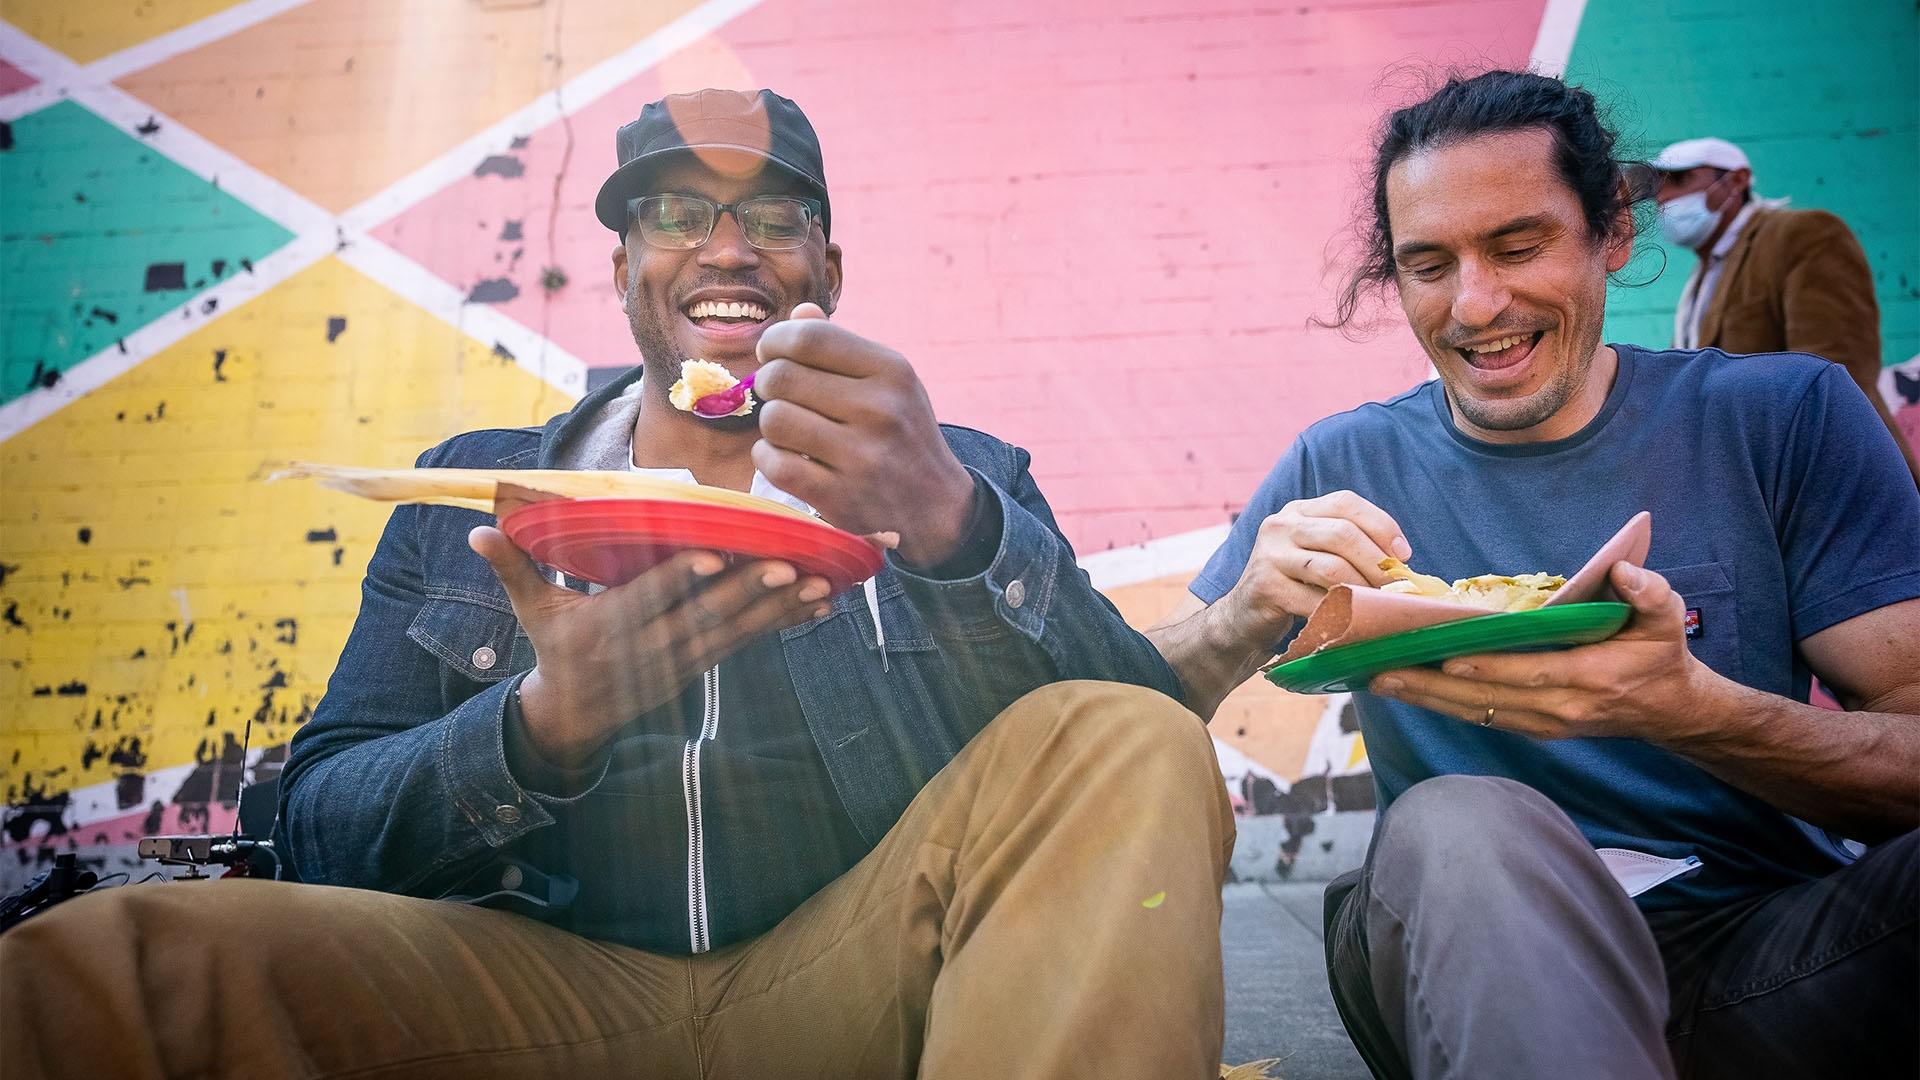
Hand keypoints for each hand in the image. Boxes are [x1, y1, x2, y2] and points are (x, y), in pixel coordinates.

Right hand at [469, 527, 831, 766]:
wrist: (576, 716)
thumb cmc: (554, 647)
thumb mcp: (531, 609)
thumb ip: (512, 567)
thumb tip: (478, 530)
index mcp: (609, 628)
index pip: (649, 599)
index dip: (680, 579)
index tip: (713, 556)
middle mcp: (650, 647)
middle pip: (706, 616)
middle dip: (749, 591)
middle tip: (789, 563)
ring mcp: (682, 659)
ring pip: (738, 631)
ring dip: (780, 607)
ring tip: (820, 582)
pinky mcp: (704, 664)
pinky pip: (749, 641)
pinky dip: (784, 621)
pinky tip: (819, 604)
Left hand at [751, 304, 976, 566]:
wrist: (934, 503)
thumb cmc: (900, 430)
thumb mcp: (889, 380)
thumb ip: (841, 344)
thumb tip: (798, 313)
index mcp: (891, 370)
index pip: (809, 337)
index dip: (776, 341)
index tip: (773, 353)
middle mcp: (880, 410)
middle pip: (781, 377)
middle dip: (770, 383)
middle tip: (783, 396)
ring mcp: (861, 457)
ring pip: (774, 420)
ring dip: (772, 424)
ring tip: (791, 430)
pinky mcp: (841, 497)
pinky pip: (774, 463)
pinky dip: (768, 457)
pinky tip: (785, 457)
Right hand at [1220, 490, 1411, 645]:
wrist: (1243, 617)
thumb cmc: (1293, 586)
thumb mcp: (1316, 555)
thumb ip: (1348, 548)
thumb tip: (1401, 560)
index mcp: (1298, 511)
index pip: (1346, 503)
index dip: (1381, 525)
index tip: (1404, 554)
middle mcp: (1280, 525)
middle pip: (1342, 533)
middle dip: (1378, 562)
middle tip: (1397, 586)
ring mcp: (1269, 554)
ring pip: (1331, 567)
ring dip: (1364, 588)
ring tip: (1380, 603)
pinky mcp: (1265, 587)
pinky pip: (1315, 599)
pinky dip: (1341, 610)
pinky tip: (1353, 619)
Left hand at [1368, 562, 1715, 740]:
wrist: (1669, 709)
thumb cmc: (1660, 653)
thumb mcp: (1666, 617)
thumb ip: (1650, 593)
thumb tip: (1624, 572)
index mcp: (1592, 677)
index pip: (1532, 673)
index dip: (1489, 667)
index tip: (1446, 656)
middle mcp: (1562, 708)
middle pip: (1488, 698)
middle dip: (1432, 684)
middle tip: (1382, 669)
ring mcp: (1544, 723)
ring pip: (1476, 712)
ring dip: (1426, 697)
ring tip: (1379, 678)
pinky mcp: (1532, 727)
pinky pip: (1480, 716)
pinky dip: (1442, 703)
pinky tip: (1407, 688)